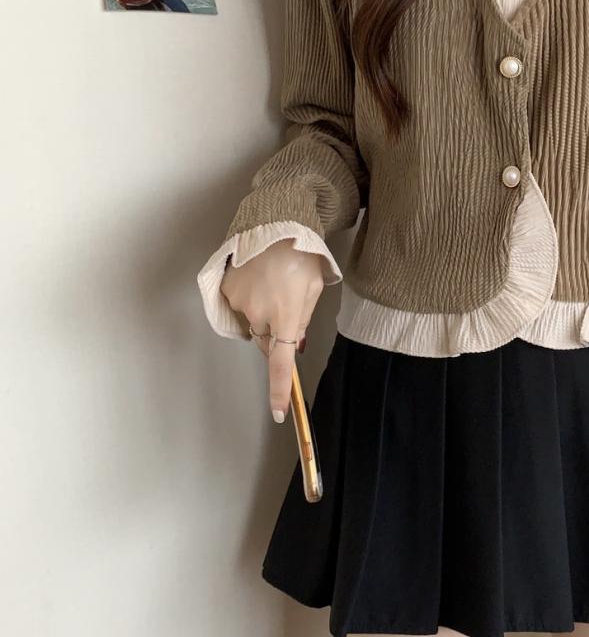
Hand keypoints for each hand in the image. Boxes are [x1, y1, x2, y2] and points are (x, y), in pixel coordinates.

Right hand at [219, 239, 325, 422]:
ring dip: (262, 312)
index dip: (279, 389)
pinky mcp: (227, 290)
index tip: (278, 411)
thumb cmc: (302, 255)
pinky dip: (249, 298)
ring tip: (273, 283)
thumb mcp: (314, 289)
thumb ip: (303, 319)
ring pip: (252, 323)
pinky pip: (239, 305)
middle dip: (276, 332)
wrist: (275, 225)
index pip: (281, 363)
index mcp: (287, 316)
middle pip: (267, 341)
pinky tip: (258, 277)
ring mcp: (240, 303)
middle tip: (287, 303)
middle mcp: (260, 315)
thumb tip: (294, 344)